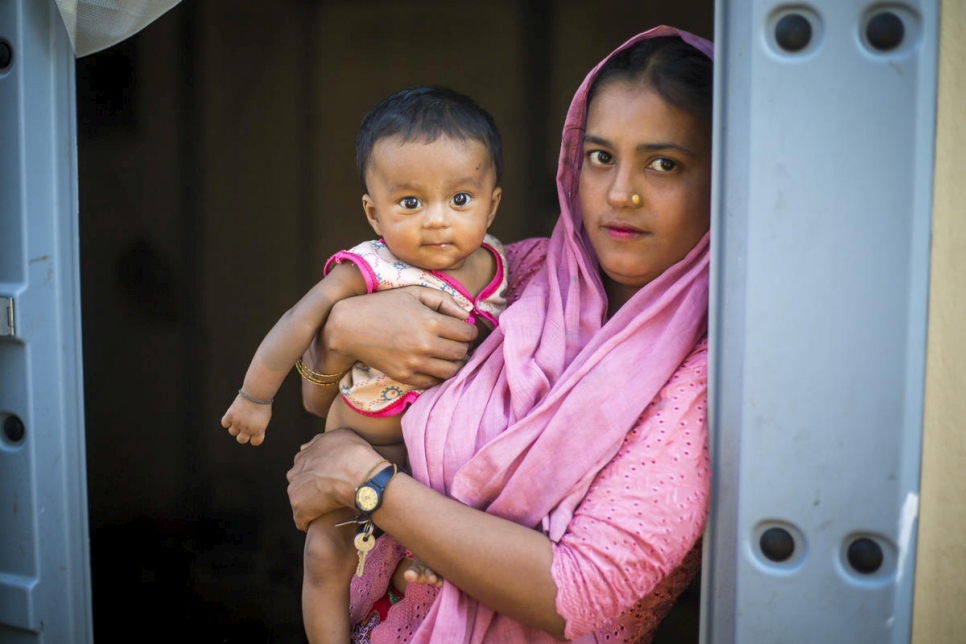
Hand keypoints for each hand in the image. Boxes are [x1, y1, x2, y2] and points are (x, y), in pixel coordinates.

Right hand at [221, 394, 270, 445]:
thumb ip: (257, 428)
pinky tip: (233, 414)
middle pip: (241, 440)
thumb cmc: (262, 404)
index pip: (255, 442)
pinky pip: (225, 424)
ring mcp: (238, 422)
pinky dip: (227, 420)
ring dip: (235, 426)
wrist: (257, 392)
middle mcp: (248, 428)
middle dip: (243, 434)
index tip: (254, 430)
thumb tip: (248, 434)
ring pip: (232, 432)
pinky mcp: (230, 415)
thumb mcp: (264, 419)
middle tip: (245, 425)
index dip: (254, 436)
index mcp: (259, 430)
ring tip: (240, 416)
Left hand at [286, 429, 383, 530]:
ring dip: (311, 505)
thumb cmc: (356, 454)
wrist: (356, 474)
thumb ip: (330, 439)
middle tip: (329, 494)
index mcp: (305, 454)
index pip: (305, 465)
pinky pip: (302, 519)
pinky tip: (324, 520)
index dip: (318, 473)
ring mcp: (295, 489)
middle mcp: (296, 469)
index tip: (330, 479)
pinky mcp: (299, 507)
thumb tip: (329, 443)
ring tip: (328, 510)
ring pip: (300, 500)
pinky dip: (311, 521)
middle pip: (300, 482)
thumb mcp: (344, 434)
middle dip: (310, 488)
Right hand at [324, 286, 476, 388]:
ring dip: (455, 363)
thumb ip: (444, 300)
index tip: (465, 329)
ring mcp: (414, 364)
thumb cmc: (384, 305)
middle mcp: (424, 345)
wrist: (350, 328)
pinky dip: (438, 374)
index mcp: (430, 321)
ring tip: (449, 354)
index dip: (470, 330)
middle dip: (464, 346)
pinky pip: (433, 382)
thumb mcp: (414, 293)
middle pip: (462, 353)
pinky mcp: (405, 377)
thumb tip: (467, 315)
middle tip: (458, 341)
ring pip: (451, 371)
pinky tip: (434, 363)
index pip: (467, 333)